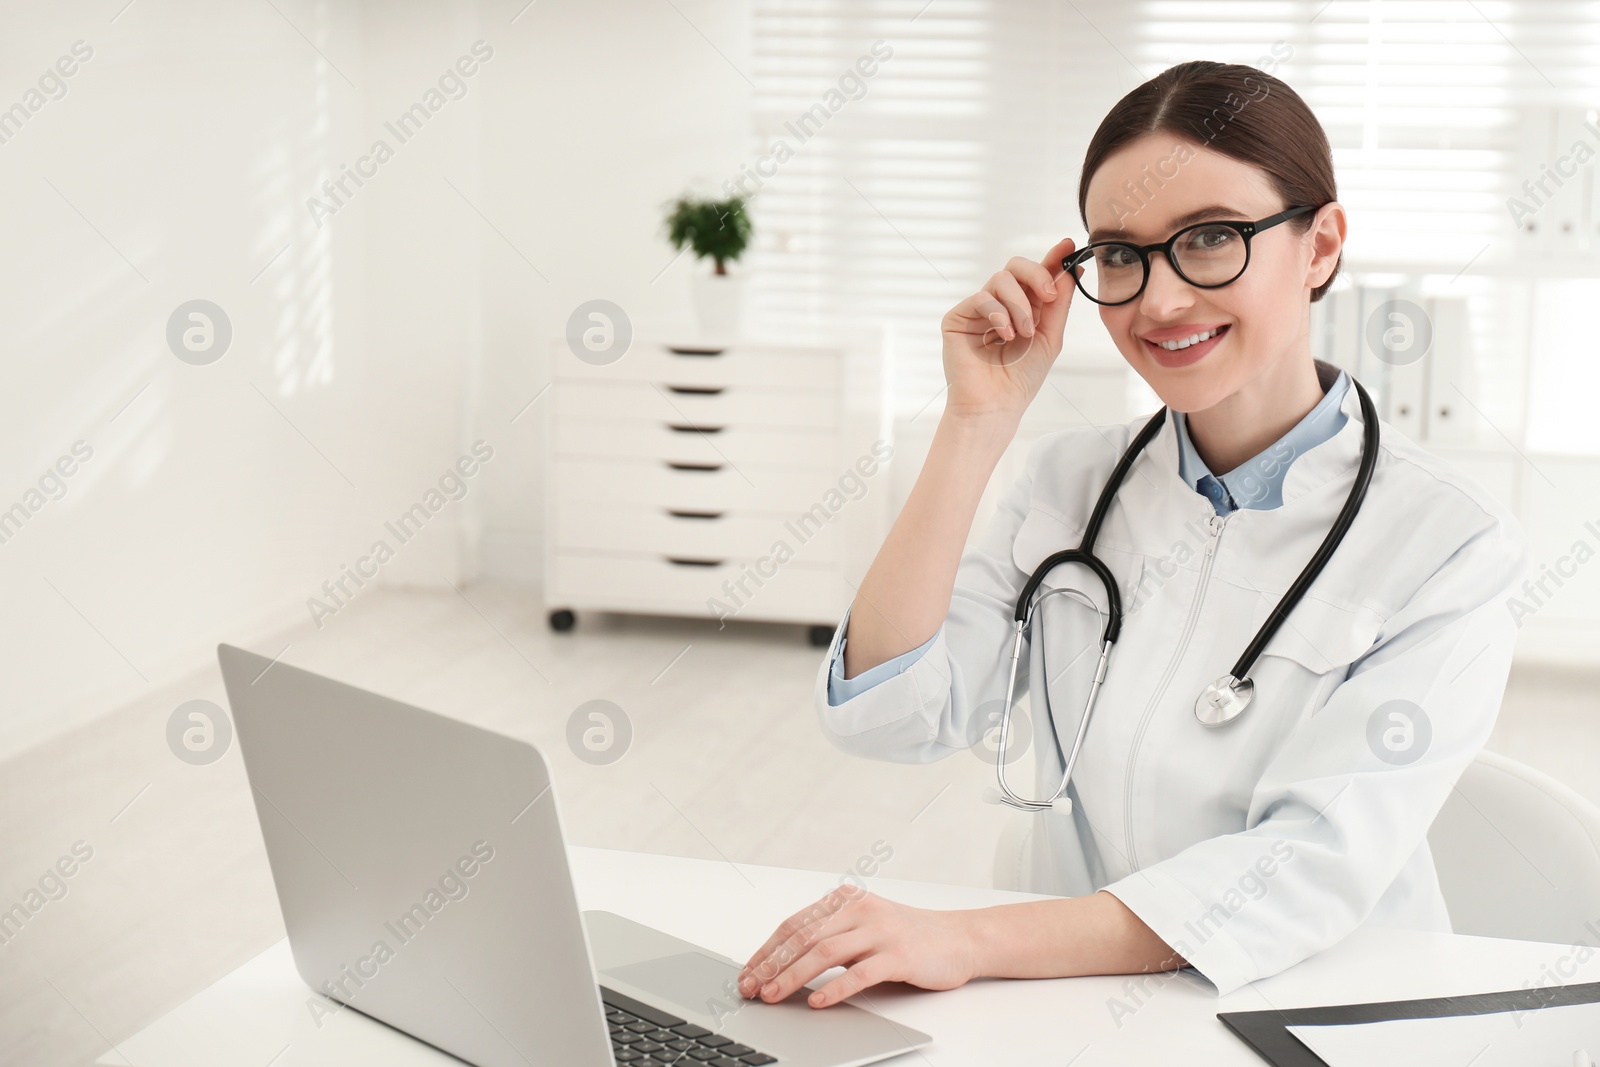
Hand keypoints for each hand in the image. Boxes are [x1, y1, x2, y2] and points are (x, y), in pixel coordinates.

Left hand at [737, 887, 979, 1008]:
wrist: (959, 938)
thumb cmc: (907, 935)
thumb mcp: (864, 927)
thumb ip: (831, 936)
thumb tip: (783, 964)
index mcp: (846, 900)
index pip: (795, 924)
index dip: (767, 949)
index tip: (748, 972)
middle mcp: (860, 910)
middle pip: (804, 937)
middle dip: (772, 964)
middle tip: (751, 986)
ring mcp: (880, 931)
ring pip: (825, 952)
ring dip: (793, 976)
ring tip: (773, 995)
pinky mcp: (899, 955)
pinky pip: (860, 973)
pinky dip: (835, 988)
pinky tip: (818, 1001)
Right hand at [940, 237, 1078, 424]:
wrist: (995, 406)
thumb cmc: (1021, 378)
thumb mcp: (1050, 337)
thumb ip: (1058, 304)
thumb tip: (1072, 269)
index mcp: (1022, 307)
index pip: (1035, 275)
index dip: (1052, 259)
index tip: (1068, 246)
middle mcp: (999, 304)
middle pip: (1015, 267)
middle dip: (1036, 275)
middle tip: (1049, 296)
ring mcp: (977, 310)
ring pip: (1000, 279)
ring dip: (1019, 304)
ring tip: (1025, 333)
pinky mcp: (957, 318)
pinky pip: (981, 298)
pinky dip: (998, 314)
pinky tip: (1005, 334)